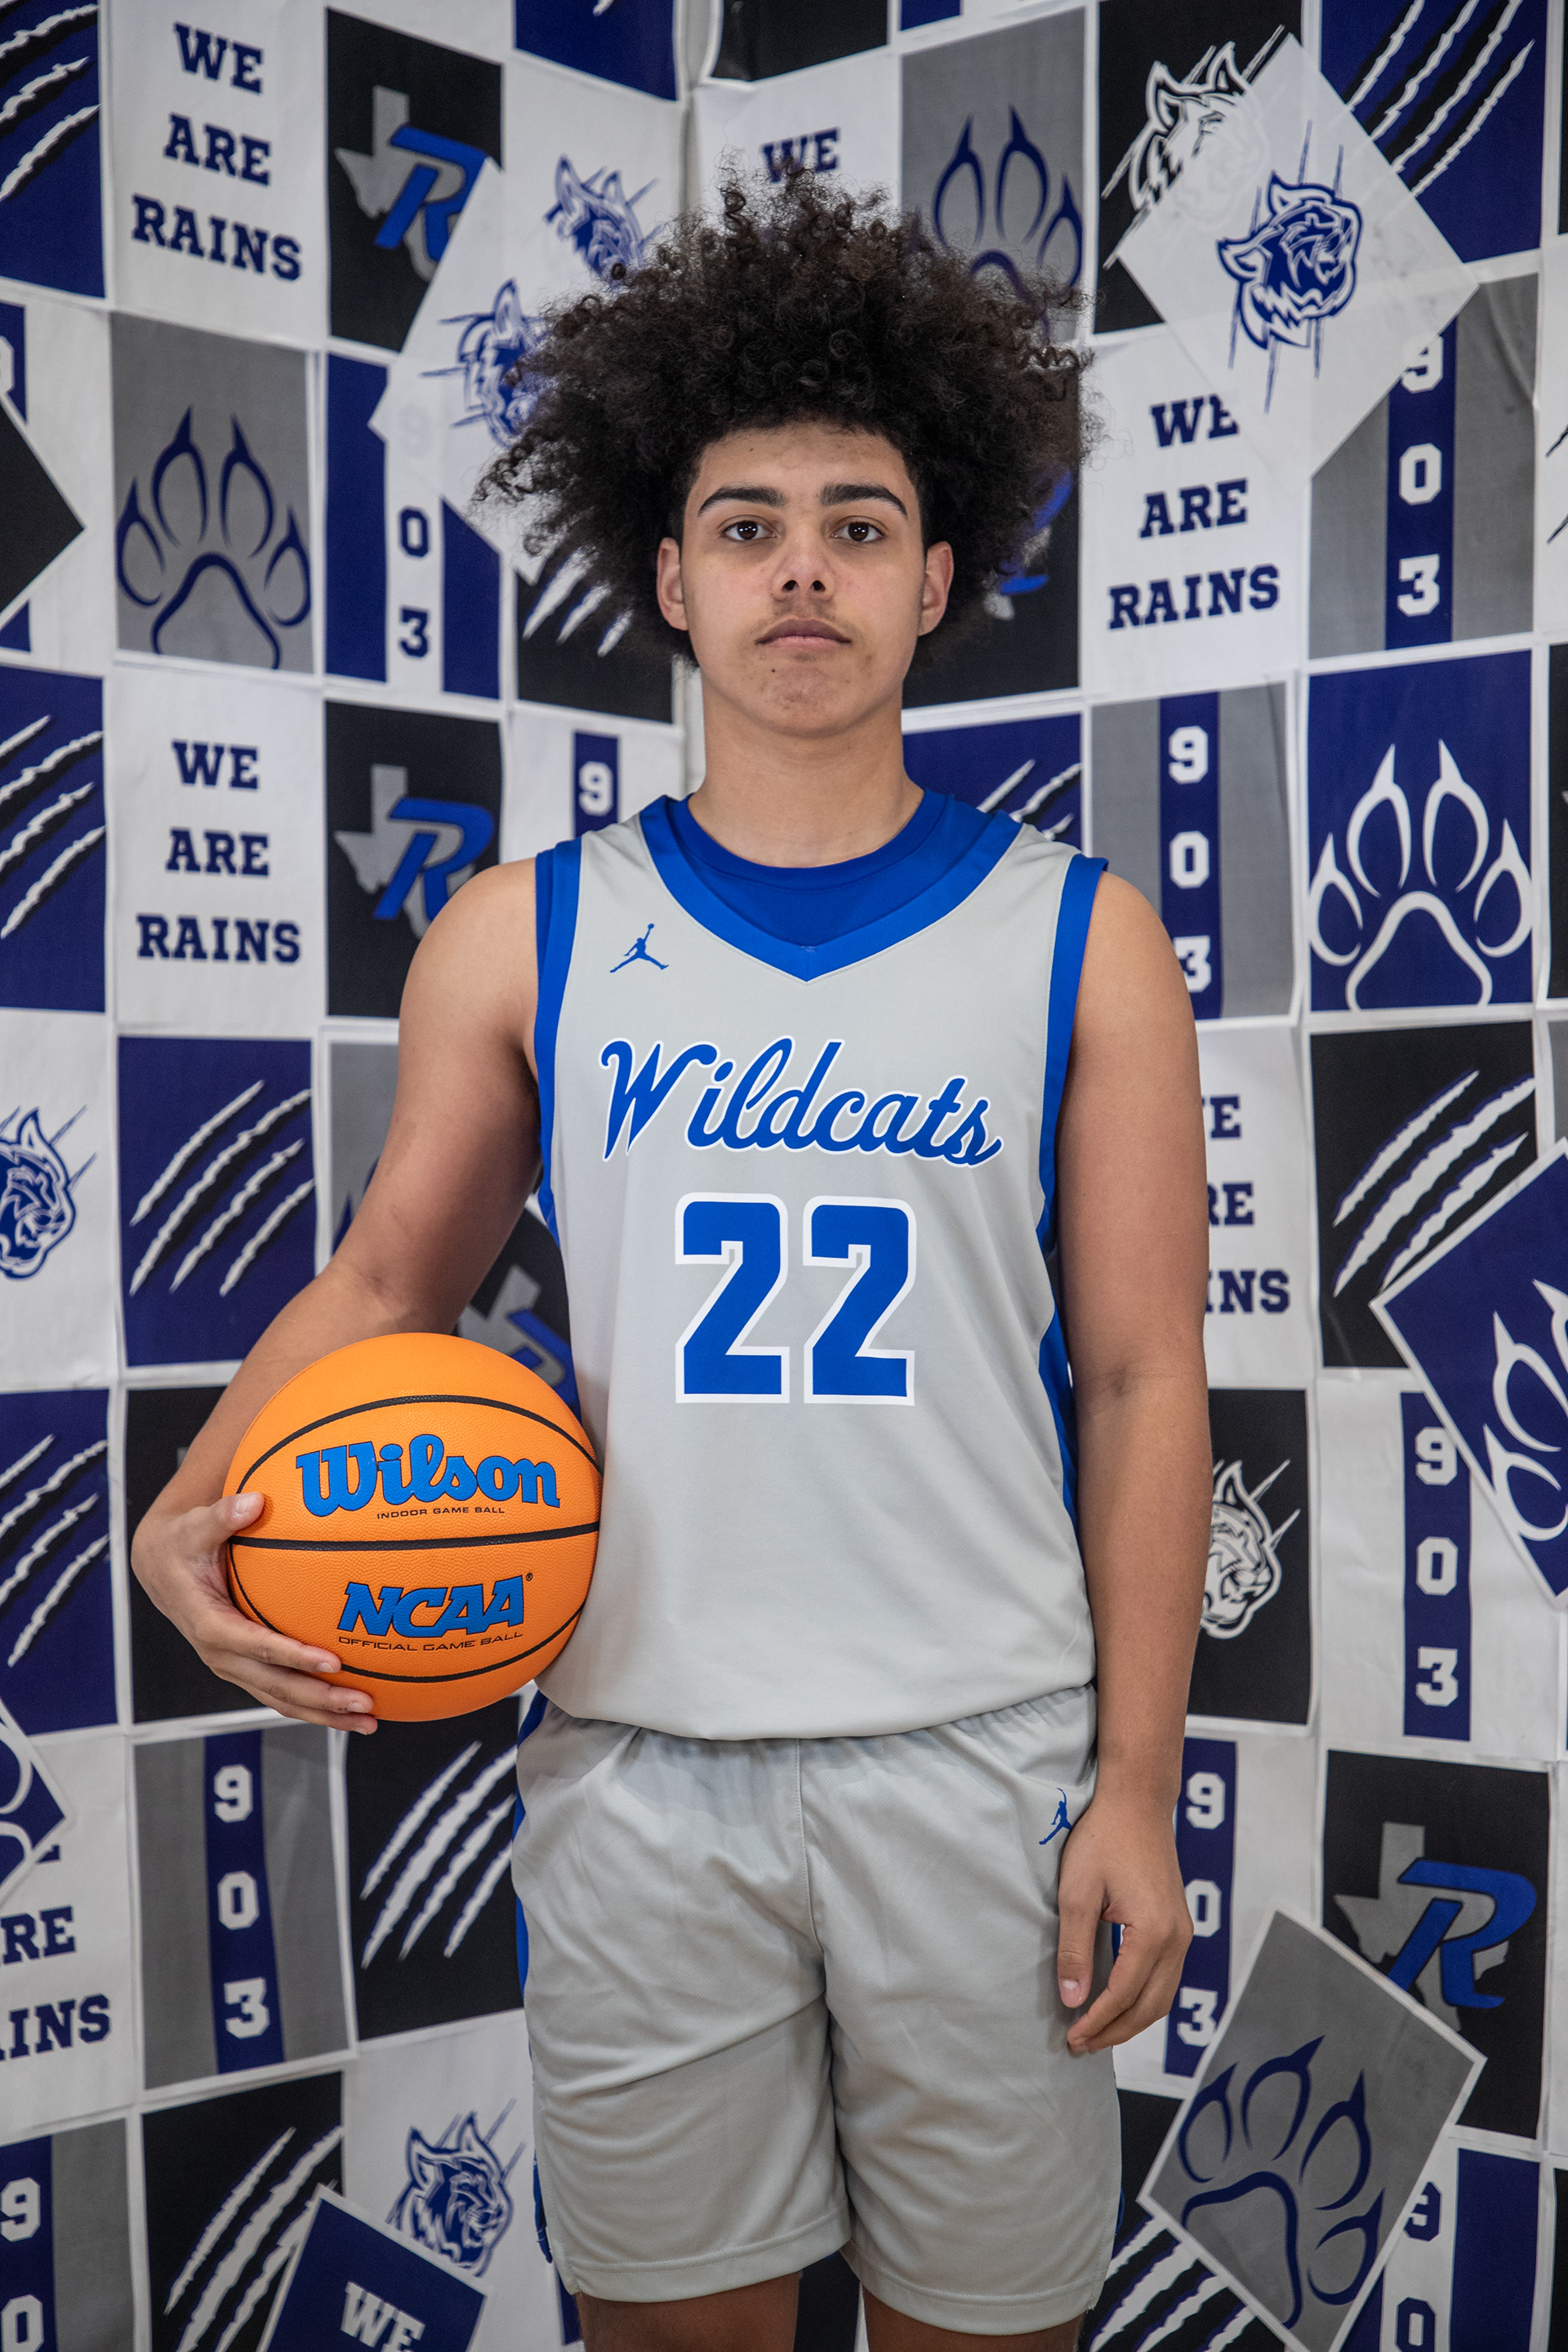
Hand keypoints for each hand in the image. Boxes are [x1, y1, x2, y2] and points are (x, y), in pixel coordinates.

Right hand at [131, 1493, 377, 1732]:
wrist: (162, 1568)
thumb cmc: (184, 1542)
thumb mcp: (196, 1526)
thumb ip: (222, 1515)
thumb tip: (253, 1500)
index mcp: (208, 1624)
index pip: (253, 1646)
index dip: (291, 1656)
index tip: (332, 1662)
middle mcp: (220, 1654)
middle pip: (274, 1685)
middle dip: (320, 1699)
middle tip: (364, 1705)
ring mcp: (233, 1666)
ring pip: (281, 1698)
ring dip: (324, 1713)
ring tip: (369, 1722)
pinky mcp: (245, 1668)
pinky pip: (281, 1692)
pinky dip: (315, 1704)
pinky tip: (351, 1708)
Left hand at [1055, 1789, 1189, 2052]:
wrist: (1138, 1803)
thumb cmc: (1103, 1839)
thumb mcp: (1077, 1892)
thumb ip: (1075, 1949)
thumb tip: (1073, 2000)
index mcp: (1153, 1934)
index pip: (1123, 1996)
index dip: (1096, 2022)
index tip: (1071, 2039)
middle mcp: (1177, 1940)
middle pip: (1150, 2007)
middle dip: (1115, 2031)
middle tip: (1081, 2045)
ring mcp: (1184, 1933)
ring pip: (1163, 1997)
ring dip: (1131, 2020)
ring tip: (1096, 2031)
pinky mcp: (1180, 1926)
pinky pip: (1167, 1978)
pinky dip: (1143, 1999)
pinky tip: (1118, 2003)